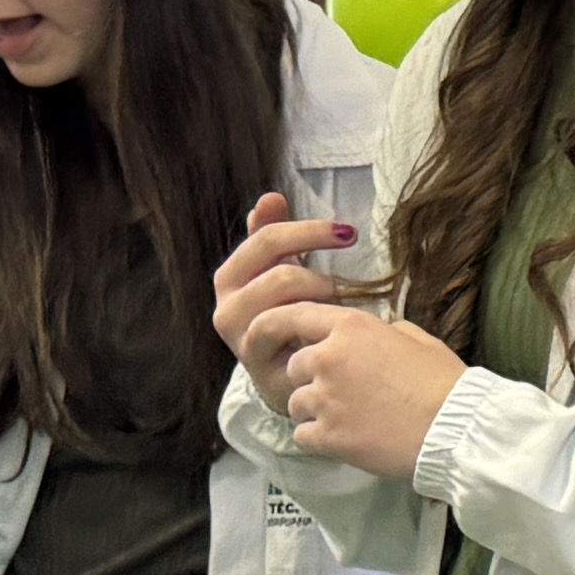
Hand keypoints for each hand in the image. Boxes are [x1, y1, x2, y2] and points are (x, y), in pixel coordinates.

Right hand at [212, 192, 375, 401]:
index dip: (308, 231)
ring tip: (337, 308)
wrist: (286, 377)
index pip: (265, 240)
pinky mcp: (263, 372)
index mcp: (229, 279)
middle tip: (345, 283)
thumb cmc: (286, 315)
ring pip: (285, 308)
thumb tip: (270, 197)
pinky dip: (316, 329)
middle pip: (279, 274)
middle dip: (321, 274)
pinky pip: (292, 342)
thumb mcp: (279, 270)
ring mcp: (243, 343)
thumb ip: (273, 234)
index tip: (348, 232)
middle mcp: (226, 310)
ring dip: (320, 304)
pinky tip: (332, 330)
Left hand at [276, 309, 468, 485]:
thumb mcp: (416, 339)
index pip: (294, 316)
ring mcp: (325, 398)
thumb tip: (370, 338)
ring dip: (313, 411)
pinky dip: (318, 439)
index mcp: (350, 327)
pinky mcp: (328, 435)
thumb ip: (381, 333)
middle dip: (309, 379)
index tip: (276, 335)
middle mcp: (329, 358)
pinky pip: (302, 435)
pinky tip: (344, 441)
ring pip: (295, 403)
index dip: (281, 326)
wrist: (455, 429)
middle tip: (337, 392)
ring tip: (346, 420)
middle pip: (293, 366)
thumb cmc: (444, 382)